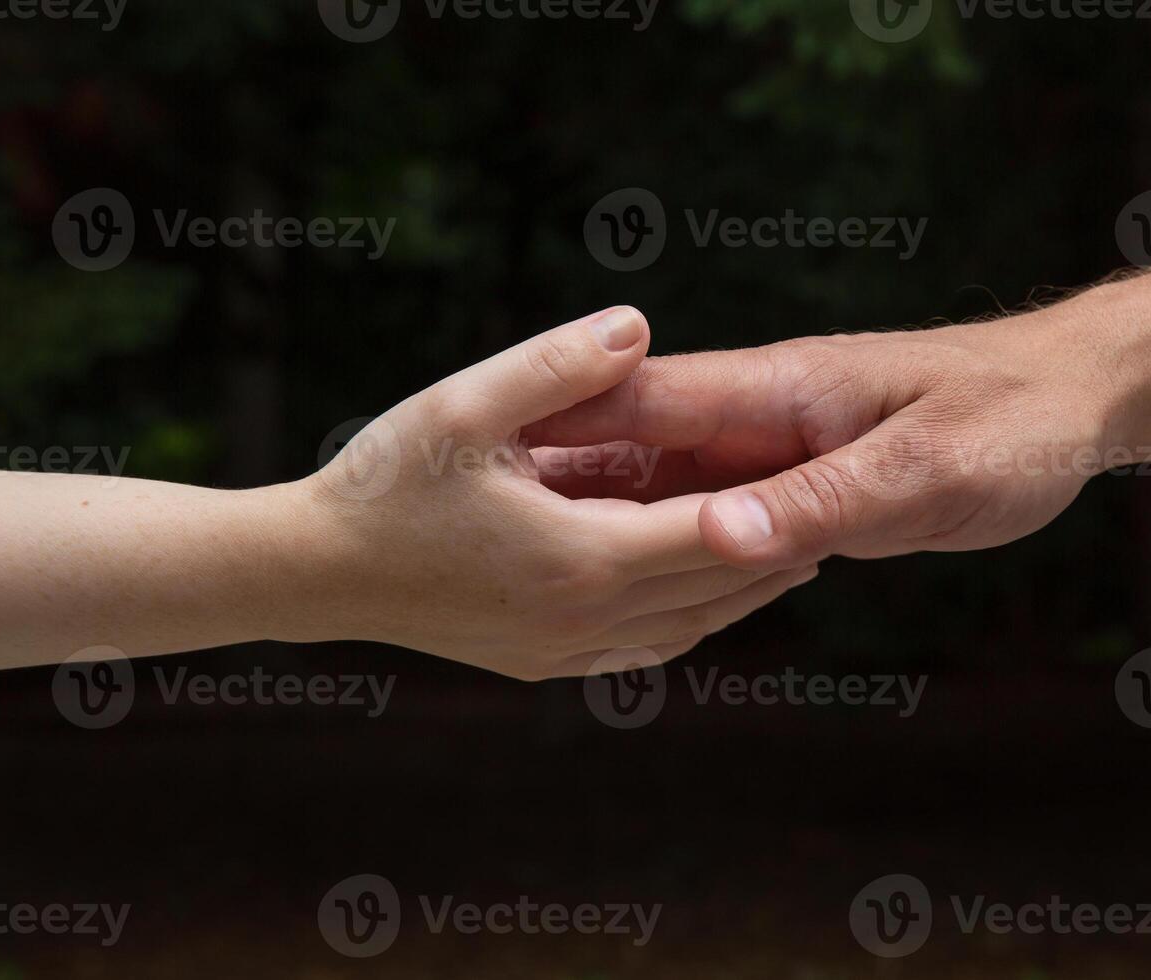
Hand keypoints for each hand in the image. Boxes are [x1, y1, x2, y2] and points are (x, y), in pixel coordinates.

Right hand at [298, 307, 816, 678]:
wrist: (315, 573)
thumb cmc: (383, 481)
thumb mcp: (464, 406)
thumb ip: (556, 365)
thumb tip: (635, 326)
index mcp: (583, 555)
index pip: (716, 534)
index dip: (779, 507)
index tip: (832, 481)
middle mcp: (587, 617)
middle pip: (717, 589)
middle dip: (778, 554)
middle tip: (836, 518)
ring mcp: (566, 650)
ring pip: (689, 627)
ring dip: (743, 592)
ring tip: (790, 551)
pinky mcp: (543, 663)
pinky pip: (645, 649)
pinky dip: (691, 621)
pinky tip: (703, 594)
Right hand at [526, 304, 1115, 571]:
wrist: (1075, 400)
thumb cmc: (1011, 418)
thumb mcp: (923, 470)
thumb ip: (819, 502)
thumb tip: (719, 538)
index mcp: (773, 390)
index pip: (642, 402)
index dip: (562, 433)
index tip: (484, 472)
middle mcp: (763, 418)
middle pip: (641, 453)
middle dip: (570, 491)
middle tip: (487, 546)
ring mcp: (781, 454)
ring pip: (676, 493)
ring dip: (618, 524)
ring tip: (541, 576)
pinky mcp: (806, 489)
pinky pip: (725, 524)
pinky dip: (684, 550)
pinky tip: (654, 589)